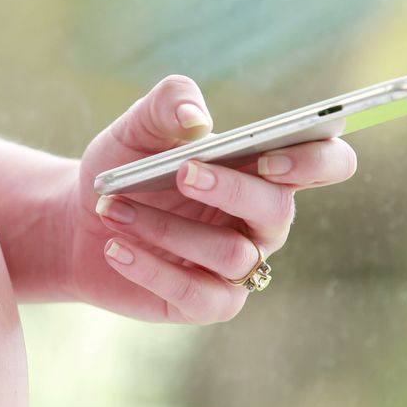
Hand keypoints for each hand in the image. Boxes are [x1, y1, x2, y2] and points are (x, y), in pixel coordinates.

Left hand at [62, 75, 357, 323]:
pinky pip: (198, 295)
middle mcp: (261, 221)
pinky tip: (115, 246)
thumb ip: (169, 103)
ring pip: (230, 254)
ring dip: (167, 228)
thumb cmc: (124, 168)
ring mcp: (238, 267)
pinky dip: (152, 269)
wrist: (79, 218)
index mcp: (264, 170)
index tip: (268, 155)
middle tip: (183, 172)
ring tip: (114, 208)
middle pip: (279, 211)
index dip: (315, 161)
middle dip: (232, 190)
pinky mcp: (207, 303)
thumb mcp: (138, 125)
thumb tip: (197, 120)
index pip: (328, 163)